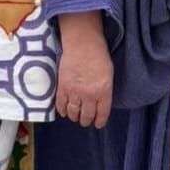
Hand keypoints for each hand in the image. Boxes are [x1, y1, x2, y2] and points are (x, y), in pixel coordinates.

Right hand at [55, 12, 112, 127]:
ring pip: (73, 113)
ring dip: (75, 117)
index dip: (100, 121)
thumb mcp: (109, 75)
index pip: (102, 114)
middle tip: (85, 121)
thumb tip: (100, 101)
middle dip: (86, 121)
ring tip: (75, 117)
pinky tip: (64, 111)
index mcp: (104, 92)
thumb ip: (104, 90)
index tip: (98, 124)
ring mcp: (75, 92)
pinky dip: (62, 111)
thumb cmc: (99, 56)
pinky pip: (61, 105)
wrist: (83, 44)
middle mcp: (89, 95)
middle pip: (87, 116)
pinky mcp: (62, 88)